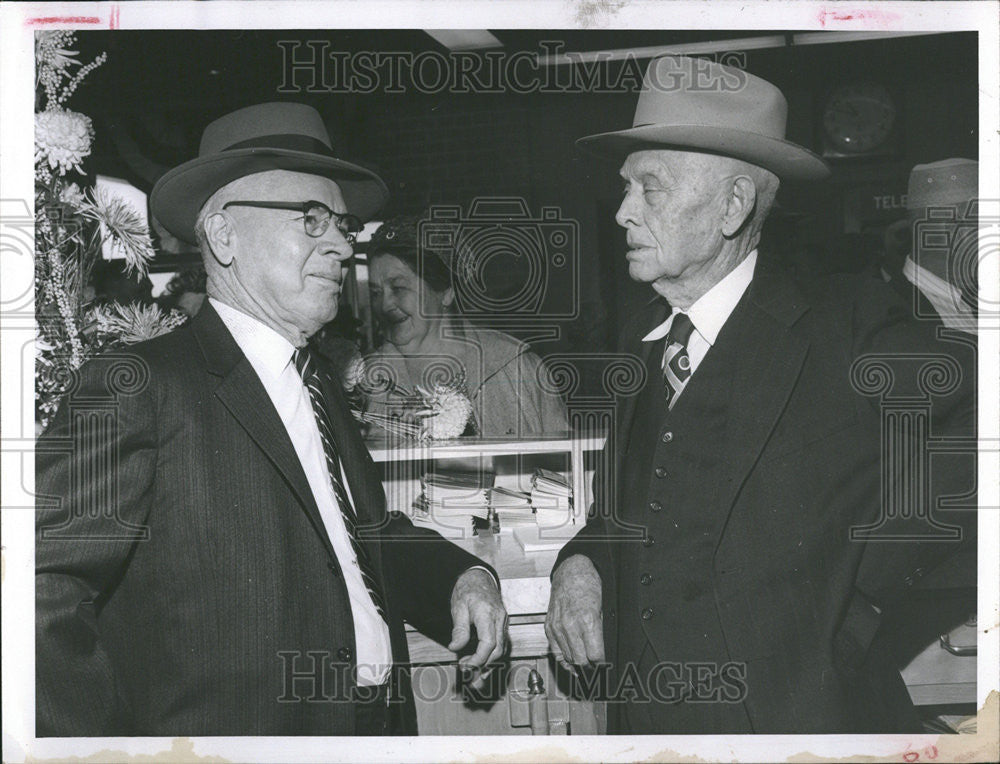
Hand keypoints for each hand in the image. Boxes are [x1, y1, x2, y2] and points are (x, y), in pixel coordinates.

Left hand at [448, 568, 507, 686]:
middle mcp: (500, 619)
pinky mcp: (503, 625)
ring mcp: (504, 622)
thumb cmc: (468, 590)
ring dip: (489, 665)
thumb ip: (459, 629)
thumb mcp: (458, 608)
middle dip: (483, 665)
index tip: (465, 666)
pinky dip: (493, 656)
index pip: (488, 643)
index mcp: (487, 614)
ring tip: (476, 677)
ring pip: (502, 649)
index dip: (478, 659)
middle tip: (466, 672)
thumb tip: (455, 648)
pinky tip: (483, 665)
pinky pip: (501, 644)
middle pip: (497, 650)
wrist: (479, 578)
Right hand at [545, 554, 604, 669]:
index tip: (606, 665)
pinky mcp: (549, 627)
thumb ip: (602, 631)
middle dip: (591, 667)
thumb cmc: (589, 585)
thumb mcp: (603, 607)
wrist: (570, 572)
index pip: (595, 655)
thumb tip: (604, 651)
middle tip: (598, 671)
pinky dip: (564, 659)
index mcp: (587, 620)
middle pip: (581, 660)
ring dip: (578, 665)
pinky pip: (555, 651)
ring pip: (568, 658)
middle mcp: (570, 625)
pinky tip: (572, 663)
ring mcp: (557, 627)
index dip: (602, 663)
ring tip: (587, 668)